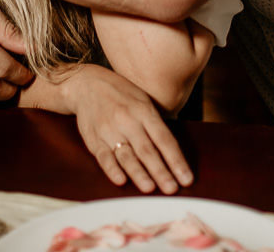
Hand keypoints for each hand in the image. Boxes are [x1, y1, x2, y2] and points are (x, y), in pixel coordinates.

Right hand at [64, 65, 193, 193]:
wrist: (87, 85)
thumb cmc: (122, 95)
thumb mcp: (143, 100)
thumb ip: (156, 124)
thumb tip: (174, 152)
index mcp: (144, 111)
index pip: (164, 139)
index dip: (176, 160)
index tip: (186, 179)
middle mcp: (128, 120)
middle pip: (147, 150)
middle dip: (161, 171)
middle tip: (172, 189)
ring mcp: (110, 130)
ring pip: (127, 156)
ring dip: (139, 174)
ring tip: (150, 188)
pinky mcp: (94, 139)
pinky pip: (104, 157)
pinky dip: (112, 169)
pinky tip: (121, 181)